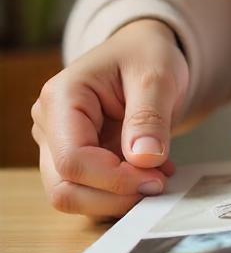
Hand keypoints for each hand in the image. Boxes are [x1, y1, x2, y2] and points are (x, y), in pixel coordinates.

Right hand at [31, 19, 187, 217]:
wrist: (141, 53)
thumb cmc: (144, 56)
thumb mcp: (158, 76)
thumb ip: (150, 117)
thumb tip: (145, 159)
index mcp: (62, 98)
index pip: (73, 161)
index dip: (115, 180)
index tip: (156, 178)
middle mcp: (50, 125)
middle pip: (64, 188)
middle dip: (114, 197)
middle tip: (158, 183)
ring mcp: (58, 145)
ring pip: (74, 196)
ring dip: (118, 198)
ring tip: (158, 175)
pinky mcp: (76, 159)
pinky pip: (91, 191)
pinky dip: (122, 193)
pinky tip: (152, 173)